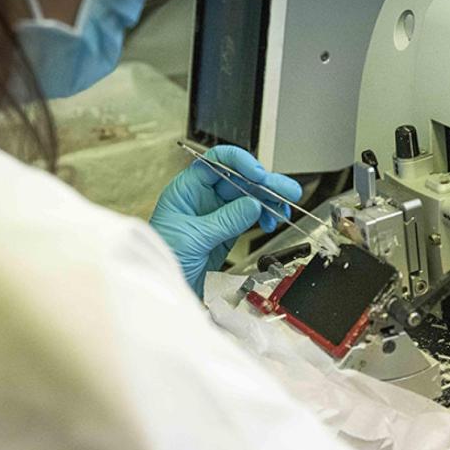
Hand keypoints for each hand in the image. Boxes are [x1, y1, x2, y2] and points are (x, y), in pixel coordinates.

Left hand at [150, 145, 301, 295]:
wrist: (162, 288)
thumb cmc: (163, 258)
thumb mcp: (193, 237)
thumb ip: (225, 220)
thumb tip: (252, 204)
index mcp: (187, 189)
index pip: (216, 162)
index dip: (239, 163)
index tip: (258, 174)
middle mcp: (203, 198)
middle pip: (239, 179)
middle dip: (264, 183)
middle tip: (286, 190)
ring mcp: (216, 214)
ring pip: (249, 197)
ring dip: (269, 200)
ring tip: (284, 208)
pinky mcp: (227, 232)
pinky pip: (250, 217)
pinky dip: (264, 216)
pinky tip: (271, 220)